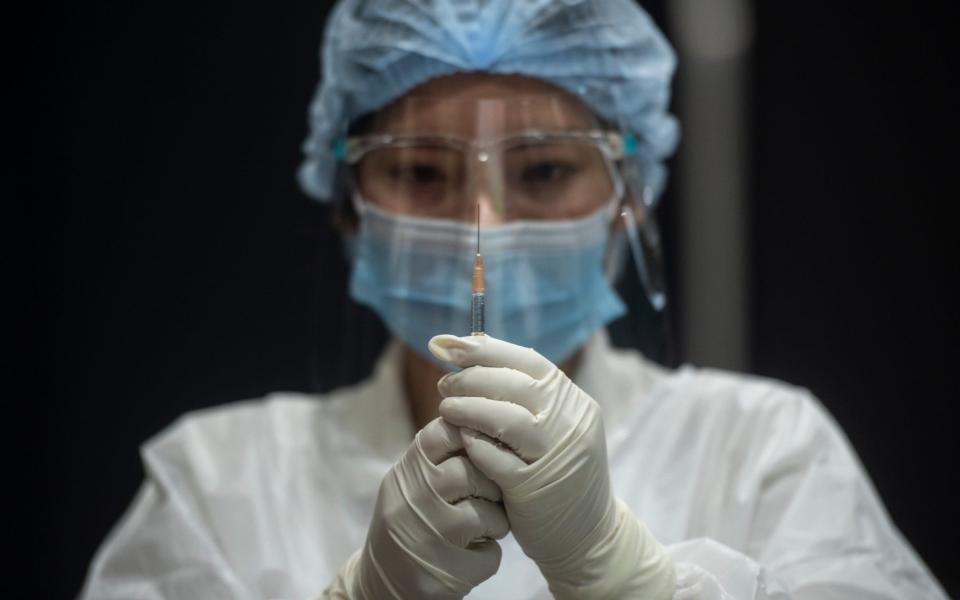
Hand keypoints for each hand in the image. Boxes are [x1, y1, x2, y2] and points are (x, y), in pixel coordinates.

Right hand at [323, 418, 508, 598]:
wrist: (382, 583)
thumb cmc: (407, 521)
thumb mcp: (409, 482)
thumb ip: (436, 456)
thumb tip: (478, 421)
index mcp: (406, 473)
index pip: (443, 432)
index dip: (470, 434)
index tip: (482, 446)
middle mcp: (415, 499)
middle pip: (471, 470)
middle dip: (490, 483)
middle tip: (489, 493)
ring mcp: (432, 535)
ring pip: (487, 512)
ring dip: (495, 519)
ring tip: (485, 524)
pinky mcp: (449, 569)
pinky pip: (491, 551)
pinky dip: (489, 552)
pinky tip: (473, 552)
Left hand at [429, 334, 674, 598]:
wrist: (587, 536)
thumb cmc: (557, 473)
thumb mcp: (553, 428)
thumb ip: (524, 394)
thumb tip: (474, 347)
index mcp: (575, 403)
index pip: (529, 362)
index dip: (487, 350)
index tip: (450, 346)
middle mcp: (571, 424)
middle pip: (515, 385)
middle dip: (471, 378)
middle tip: (444, 383)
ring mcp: (555, 457)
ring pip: (507, 418)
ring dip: (468, 408)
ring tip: (445, 408)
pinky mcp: (534, 488)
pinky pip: (497, 459)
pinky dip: (475, 444)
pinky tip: (461, 439)